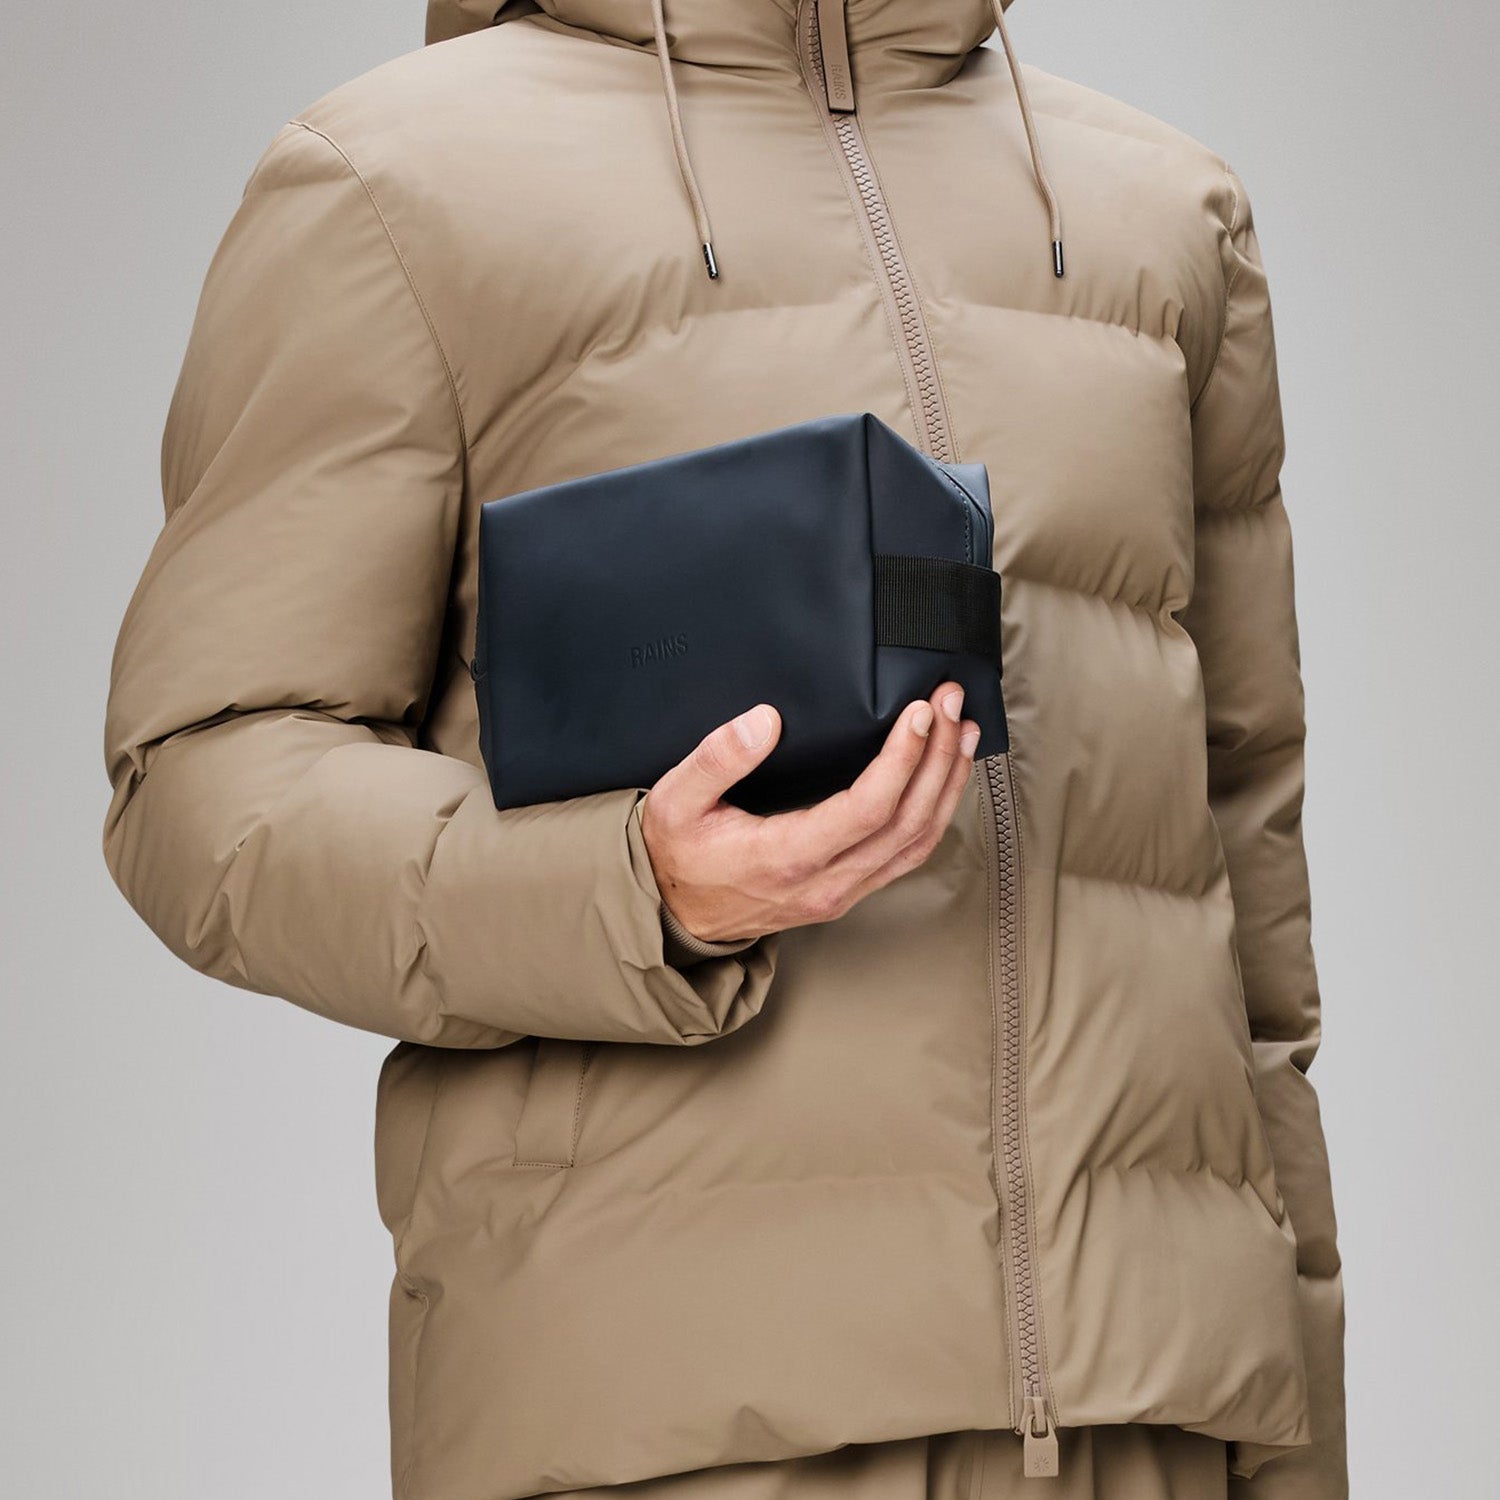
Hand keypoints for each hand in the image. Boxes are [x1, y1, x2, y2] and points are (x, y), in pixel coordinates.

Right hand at [639, 682, 981, 944]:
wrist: (674, 913)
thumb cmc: (677, 853)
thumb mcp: (676, 799)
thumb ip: (717, 758)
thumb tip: (764, 721)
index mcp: (786, 856)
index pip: (867, 809)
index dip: (903, 759)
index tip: (919, 714)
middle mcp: (825, 882)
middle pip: (907, 823)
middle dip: (938, 758)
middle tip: (950, 704)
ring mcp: (841, 892)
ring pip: (917, 844)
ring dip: (946, 786)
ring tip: (962, 733)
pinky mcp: (847, 892)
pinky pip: (906, 856)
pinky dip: (934, 813)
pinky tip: (943, 779)